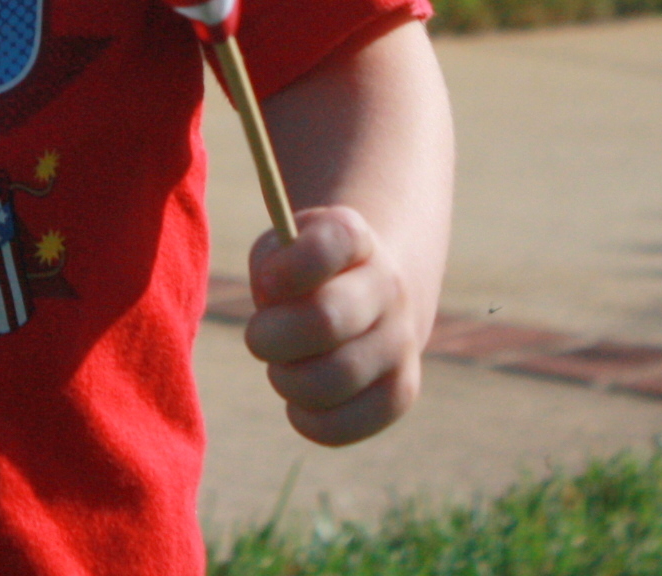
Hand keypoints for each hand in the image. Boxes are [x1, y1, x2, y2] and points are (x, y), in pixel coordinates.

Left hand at [241, 203, 425, 445]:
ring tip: (283, 368)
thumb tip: (273, 300)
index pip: (329, 244)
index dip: (286, 268)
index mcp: (355, 238)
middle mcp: (389, 286)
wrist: (368, 293)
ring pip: (334, 380)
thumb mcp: (280, 250)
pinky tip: (300, 400)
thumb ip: (270, 265)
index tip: (266, 282)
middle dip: (270, 336)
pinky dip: (308, 419)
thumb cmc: (302, 273)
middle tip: (259, 337)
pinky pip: (346, 424)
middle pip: (326, 320)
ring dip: (287, 380)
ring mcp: (402, 341)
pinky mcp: (401, 391)